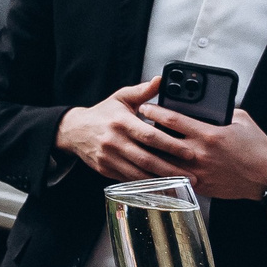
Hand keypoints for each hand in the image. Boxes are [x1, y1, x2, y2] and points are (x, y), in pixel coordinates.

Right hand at [53, 80, 183, 180]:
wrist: (74, 130)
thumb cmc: (103, 114)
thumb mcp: (121, 98)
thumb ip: (143, 91)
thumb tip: (161, 80)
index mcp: (121, 122)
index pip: (150, 136)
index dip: (171, 145)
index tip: (189, 153)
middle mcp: (114, 141)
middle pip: (146, 158)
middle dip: (171, 168)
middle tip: (192, 175)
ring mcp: (108, 157)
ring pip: (138, 173)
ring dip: (160, 180)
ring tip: (180, 183)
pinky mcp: (105, 169)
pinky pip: (128, 179)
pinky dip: (146, 184)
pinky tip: (161, 186)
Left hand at [134, 104, 266, 200]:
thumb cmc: (256, 147)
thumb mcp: (241, 120)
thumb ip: (220, 112)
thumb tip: (202, 106)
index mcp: (209, 134)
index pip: (173, 120)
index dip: (155, 111)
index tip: (145, 106)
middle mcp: (200, 154)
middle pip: (162, 141)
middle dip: (145, 131)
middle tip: (134, 124)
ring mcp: (197, 172)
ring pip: (163, 161)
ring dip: (149, 152)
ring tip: (139, 143)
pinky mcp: (198, 186)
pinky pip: (172, 177)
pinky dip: (160, 170)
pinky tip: (151, 163)